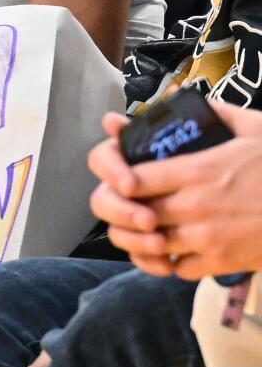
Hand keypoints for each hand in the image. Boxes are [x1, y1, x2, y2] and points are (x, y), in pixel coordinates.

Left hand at [87, 101, 261, 277]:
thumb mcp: (252, 127)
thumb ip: (210, 111)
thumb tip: (177, 98)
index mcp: (196, 170)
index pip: (131, 178)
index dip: (118, 179)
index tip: (124, 178)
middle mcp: (194, 206)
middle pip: (132, 215)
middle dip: (123, 209)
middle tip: (129, 203)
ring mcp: (206, 238)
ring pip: (148, 247)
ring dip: (141, 239)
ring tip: (146, 228)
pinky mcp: (221, 262)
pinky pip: (177, 269)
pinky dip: (169, 261)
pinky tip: (174, 248)